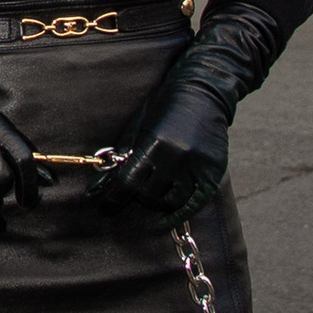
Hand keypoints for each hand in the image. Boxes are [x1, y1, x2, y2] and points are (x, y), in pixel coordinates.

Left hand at [101, 2, 284, 222]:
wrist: (203, 92)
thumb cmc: (163, 106)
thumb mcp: (137, 126)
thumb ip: (121, 156)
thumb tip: (98, 186)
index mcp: (153, 144)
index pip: (127, 183)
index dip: (113, 199)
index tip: (105, 208)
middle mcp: (176, 157)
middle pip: (148, 195)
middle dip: (137, 196)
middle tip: (134, 191)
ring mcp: (197, 166)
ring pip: (170, 201)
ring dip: (157, 203)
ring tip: (151, 195)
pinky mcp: (214, 171)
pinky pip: (195, 203)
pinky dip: (179, 215)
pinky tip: (165, 221)